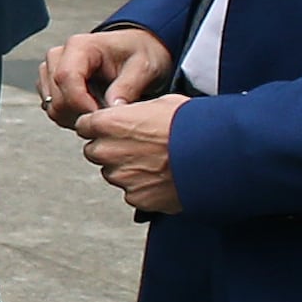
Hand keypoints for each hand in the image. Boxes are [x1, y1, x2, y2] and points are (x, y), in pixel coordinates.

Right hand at [38, 24, 175, 128]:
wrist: (133, 52)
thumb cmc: (137, 54)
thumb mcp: (142, 68)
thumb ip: (127, 87)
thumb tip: (112, 107)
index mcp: (79, 46)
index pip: (66, 77)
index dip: (81, 102)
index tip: (101, 116)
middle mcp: (59, 56)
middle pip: (56, 96)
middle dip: (81, 113)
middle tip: (108, 117)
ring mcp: (51, 71)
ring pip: (52, 106)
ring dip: (76, 118)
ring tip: (102, 114)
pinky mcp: (50, 85)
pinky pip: (53, 110)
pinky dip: (71, 118)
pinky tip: (92, 112)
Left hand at [78, 93, 187, 214]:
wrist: (216, 155)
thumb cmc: (193, 125)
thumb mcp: (162, 103)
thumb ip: (134, 113)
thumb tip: (130, 115)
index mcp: (109, 124)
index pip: (84, 125)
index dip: (99, 126)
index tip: (110, 128)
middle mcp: (108, 152)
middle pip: (95, 151)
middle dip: (110, 149)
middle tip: (137, 146)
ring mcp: (121, 178)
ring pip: (113, 173)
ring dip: (126, 169)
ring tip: (156, 162)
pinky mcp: (136, 198)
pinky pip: (132, 192)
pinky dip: (143, 187)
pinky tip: (163, 177)